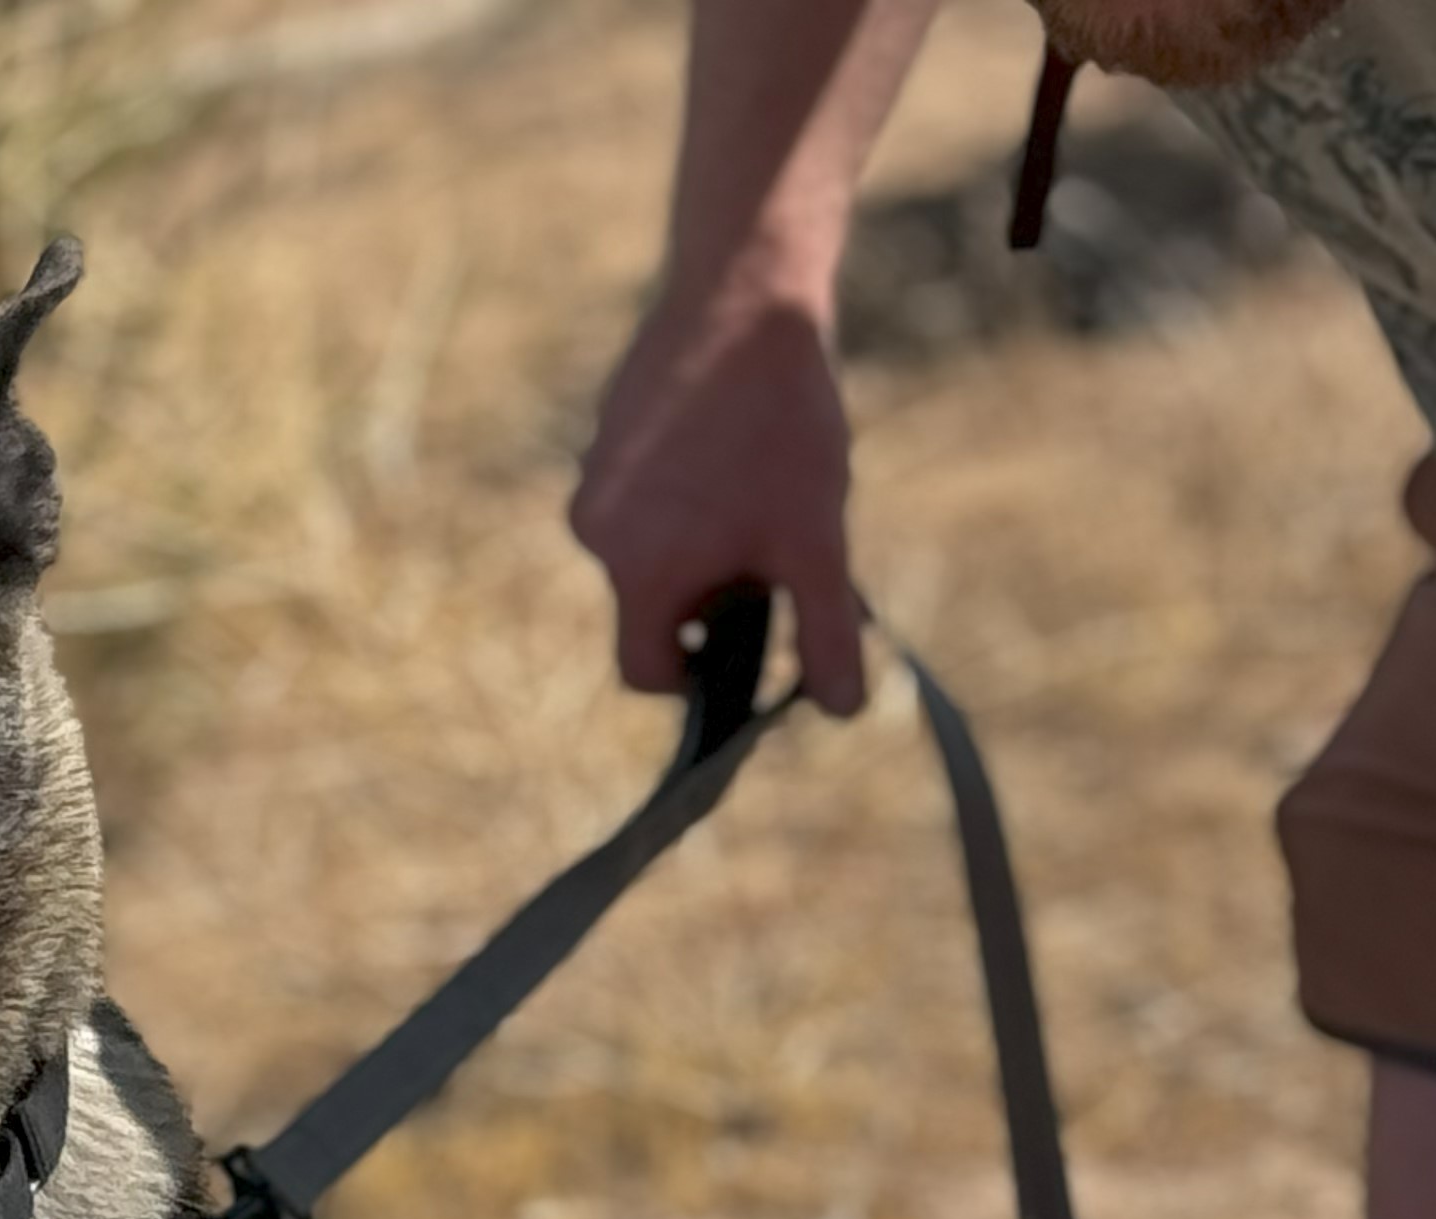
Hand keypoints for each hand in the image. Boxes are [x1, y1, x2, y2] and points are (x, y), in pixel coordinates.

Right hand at [571, 288, 866, 716]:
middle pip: (649, 605)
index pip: (645, 671)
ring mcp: (592, 475)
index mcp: (638, 572)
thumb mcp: (818, 542)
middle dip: (705, 594)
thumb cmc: (782, 425)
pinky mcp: (602, 427)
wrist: (745, 291)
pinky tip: (730, 439)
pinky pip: (638, 491)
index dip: (695, 676)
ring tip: (752, 482)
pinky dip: (679, 489)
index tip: (739, 642)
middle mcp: (596, 530)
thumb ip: (825, 635)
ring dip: (694, 538)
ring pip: (644, 546)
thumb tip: (842, 711)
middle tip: (765, 543)